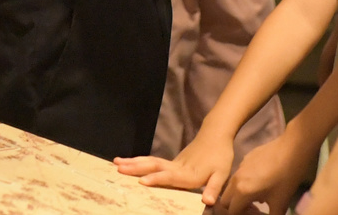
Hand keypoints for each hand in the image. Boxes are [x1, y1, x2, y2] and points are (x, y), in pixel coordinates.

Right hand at [113, 128, 234, 205]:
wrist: (216, 135)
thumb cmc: (220, 156)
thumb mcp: (221, 174)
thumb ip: (214, 188)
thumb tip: (208, 202)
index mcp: (188, 174)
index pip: (169, 177)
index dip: (157, 179)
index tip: (142, 181)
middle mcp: (177, 168)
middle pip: (154, 166)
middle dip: (136, 168)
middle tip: (119, 168)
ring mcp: (172, 163)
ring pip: (150, 162)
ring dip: (133, 163)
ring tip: (116, 163)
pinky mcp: (171, 162)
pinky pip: (152, 162)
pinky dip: (139, 162)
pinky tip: (128, 163)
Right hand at [217, 130, 311, 214]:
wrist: (293, 148)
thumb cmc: (287, 178)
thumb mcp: (280, 204)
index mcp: (242, 192)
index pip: (232, 212)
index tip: (255, 214)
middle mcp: (236, 179)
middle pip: (225, 200)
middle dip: (235, 207)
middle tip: (253, 209)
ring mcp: (240, 167)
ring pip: (231, 186)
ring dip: (239, 195)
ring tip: (258, 196)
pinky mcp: (246, 158)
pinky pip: (239, 175)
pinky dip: (244, 183)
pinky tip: (261, 180)